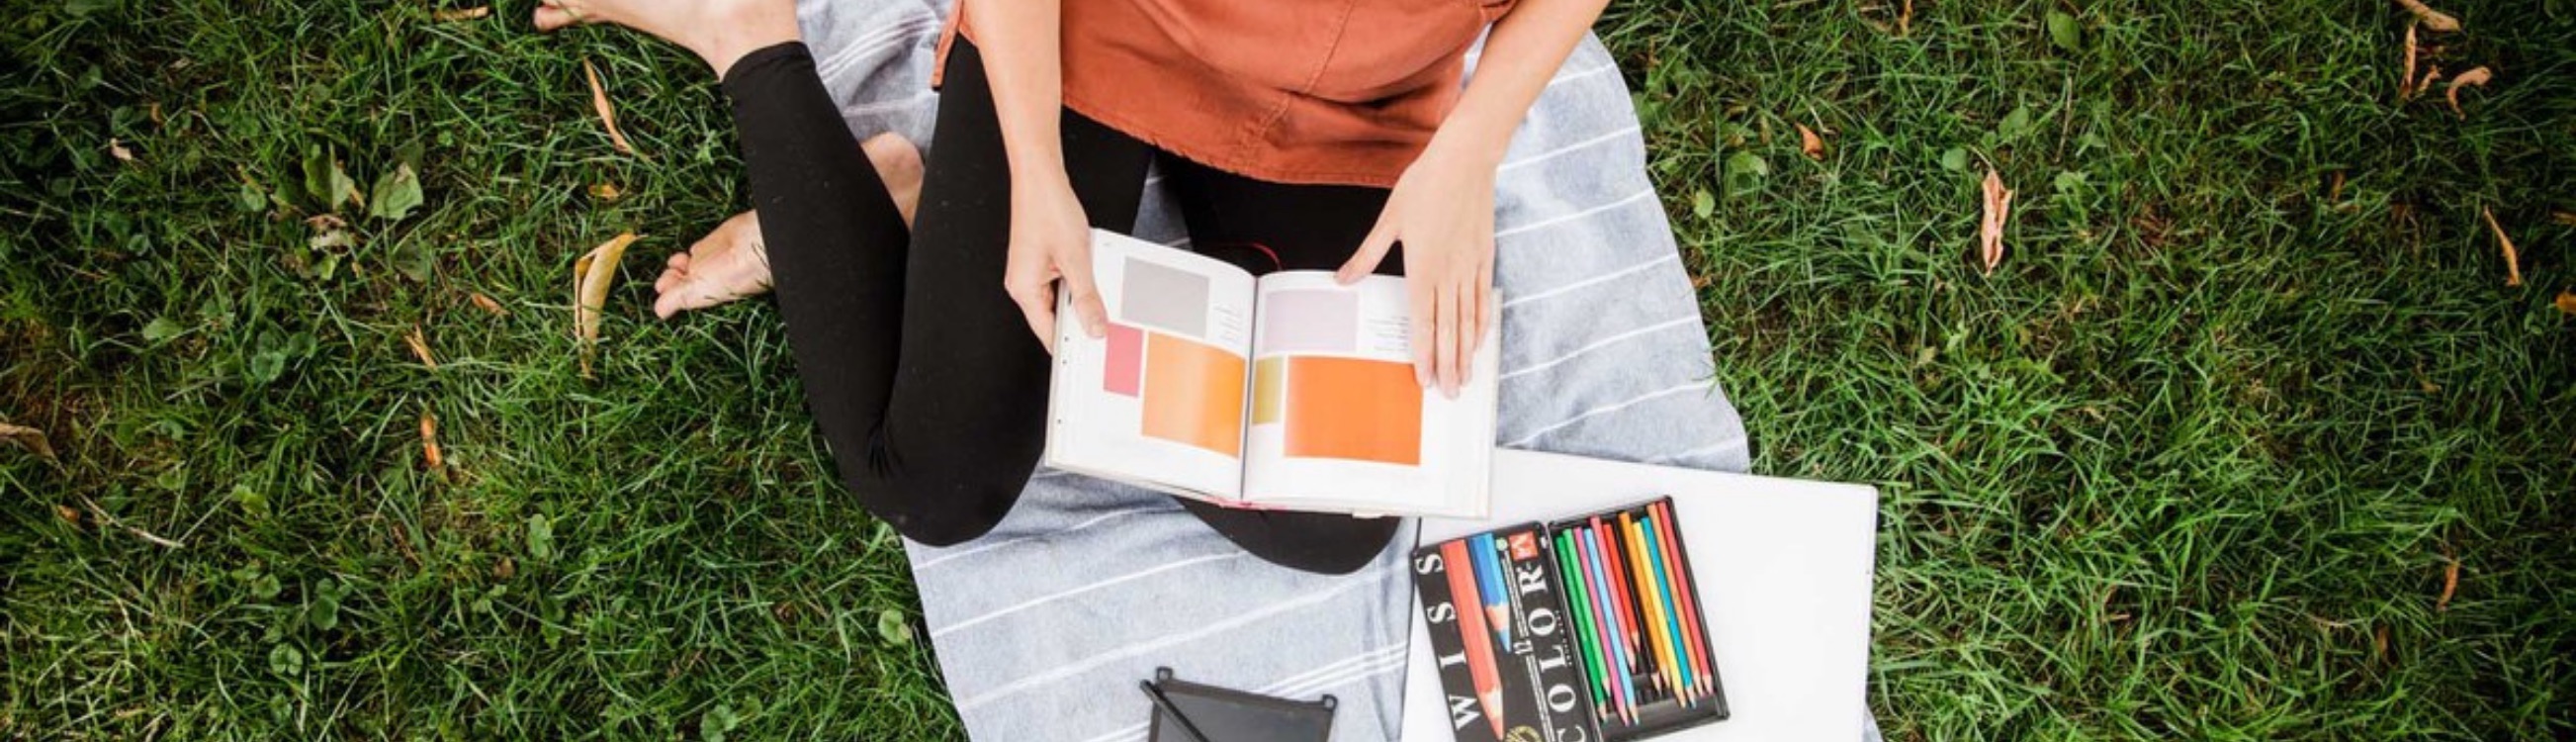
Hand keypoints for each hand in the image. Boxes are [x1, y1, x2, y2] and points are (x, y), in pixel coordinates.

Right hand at [1003, 173, 1105, 351]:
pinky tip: (1089, 270)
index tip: (1093, 354)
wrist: (1040, 178)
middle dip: (1080, 320)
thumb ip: (1086, 297)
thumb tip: (1094, 326)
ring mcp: (1031, 273)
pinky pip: (1061, 283)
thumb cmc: (1048, 209)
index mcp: (1024, 289)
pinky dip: (1077, 282)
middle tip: (1106, 323)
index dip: (1072, 345)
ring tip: (1095, 283)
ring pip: (1061, 300)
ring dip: (1080, 298)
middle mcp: (1023, 284)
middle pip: (1055, 318)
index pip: (1049, 333)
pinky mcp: (1039, 262)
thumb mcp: (1076, 258)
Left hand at [1337, 140, 1498, 398]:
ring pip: (1468, 320)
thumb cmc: (1425, 185)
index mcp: (1422, 267)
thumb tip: (1342, 279)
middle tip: (1449, 393)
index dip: (1425, 354)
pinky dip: (1482, 323)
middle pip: (1449, 330)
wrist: (1465, 159)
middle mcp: (1448, 273)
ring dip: (1467, 352)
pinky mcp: (1484, 257)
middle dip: (1448, 365)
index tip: (1424, 379)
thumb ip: (1367, 255)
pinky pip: (1483, 298)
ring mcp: (1469, 267)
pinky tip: (1480, 340)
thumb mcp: (1389, 219)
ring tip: (1466, 377)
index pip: (1423, 322)